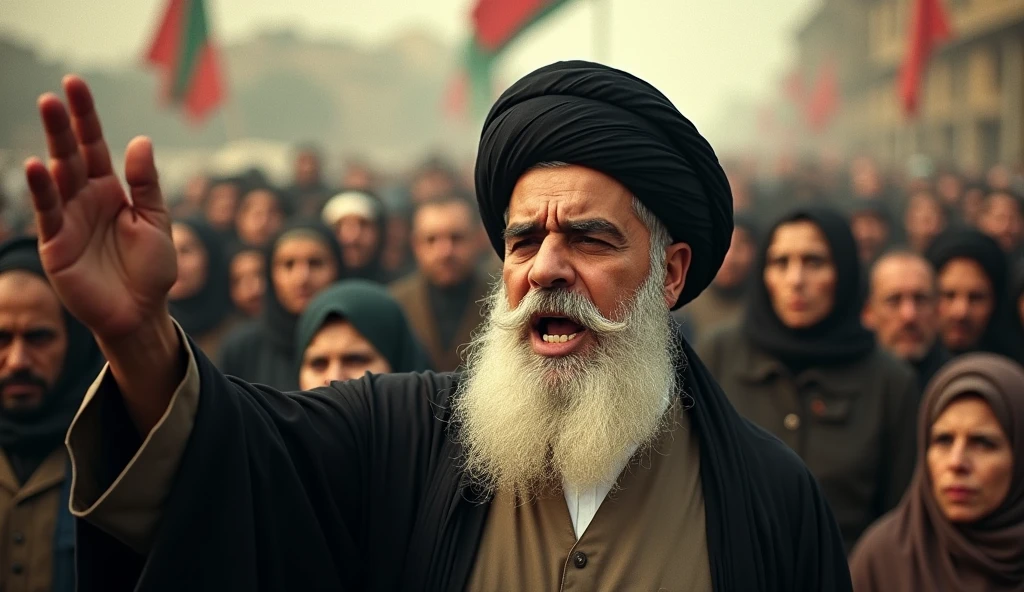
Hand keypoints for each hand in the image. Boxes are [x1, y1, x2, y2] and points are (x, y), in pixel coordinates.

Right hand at [24, 76, 177, 341]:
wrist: (142, 311)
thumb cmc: (152, 269)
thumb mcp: (156, 221)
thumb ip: (147, 184)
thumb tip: (139, 141)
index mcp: (111, 190)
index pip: (95, 146)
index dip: (85, 117)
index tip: (75, 85)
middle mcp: (85, 199)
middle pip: (72, 154)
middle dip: (63, 124)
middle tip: (54, 95)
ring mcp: (68, 219)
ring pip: (58, 176)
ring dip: (52, 146)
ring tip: (48, 113)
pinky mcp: (56, 243)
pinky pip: (48, 212)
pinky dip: (41, 189)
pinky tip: (37, 166)